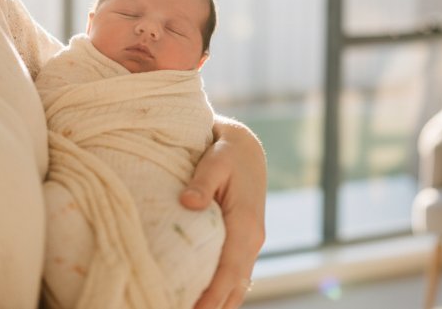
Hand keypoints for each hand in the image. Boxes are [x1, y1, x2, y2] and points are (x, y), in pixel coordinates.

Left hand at [181, 115, 266, 308]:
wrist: (246, 149)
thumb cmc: (227, 153)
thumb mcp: (215, 161)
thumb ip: (202, 183)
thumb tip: (188, 203)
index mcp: (246, 225)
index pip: (230, 270)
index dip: (213, 295)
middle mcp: (253, 240)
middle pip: (235, 286)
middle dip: (213, 307)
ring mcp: (250, 244)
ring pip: (238, 285)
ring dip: (220, 304)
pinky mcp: (243, 243)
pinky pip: (236, 276)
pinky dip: (224, 294)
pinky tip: (206, 303)